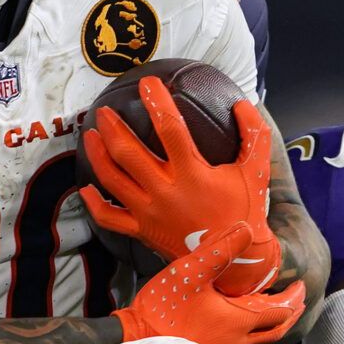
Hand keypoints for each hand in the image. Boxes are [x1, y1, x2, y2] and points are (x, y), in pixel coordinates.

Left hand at [80, 77, 280, 293]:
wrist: (237, 261)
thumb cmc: (246, 212)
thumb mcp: (257, 171)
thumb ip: (254, 135)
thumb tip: (242, 104)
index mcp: (192, 173)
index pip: (170, 128)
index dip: (157, 101)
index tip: (148, 83)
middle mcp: (166, 191)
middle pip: (128, 153)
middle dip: (113, 127)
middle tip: (104, 111)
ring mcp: (150, 213)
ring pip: (112, 180)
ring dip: (97, 155)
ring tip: (91, 135)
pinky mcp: (143, 231)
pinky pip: (109, 218)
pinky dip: (94, 203)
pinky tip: (86, 188)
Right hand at [113, 222, 303, 343]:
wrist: (134, 343)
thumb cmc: (162, 309)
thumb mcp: (191, 271)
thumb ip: (220, 249)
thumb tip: (247, 228)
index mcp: (240, 321)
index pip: (280, 312)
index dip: (294, 298)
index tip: (301, 285)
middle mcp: (237, 341)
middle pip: (276, 330)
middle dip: (289, 312)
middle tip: (295, 298)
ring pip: (258, 339)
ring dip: (270, 322)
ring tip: (269, 305)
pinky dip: (250, 330)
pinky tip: (236, 319)